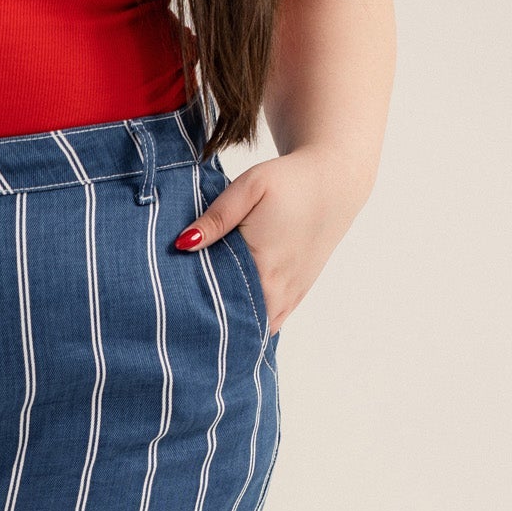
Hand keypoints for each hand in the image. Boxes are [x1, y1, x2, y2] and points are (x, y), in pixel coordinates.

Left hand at [175, 146, 367, 331]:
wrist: (336, 182)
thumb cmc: (290, 182)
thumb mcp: (250, 187)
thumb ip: (216, 218)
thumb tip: (183, 244)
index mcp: (264, 266)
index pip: (221, 303)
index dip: (196, 307)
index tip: (175, 305)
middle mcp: (280, 289)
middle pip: (238, 323)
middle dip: (212, 321)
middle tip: (183, 316)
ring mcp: (291, 295)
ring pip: (256, 328)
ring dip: (234, 325)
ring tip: (206, 317)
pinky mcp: (298, 294)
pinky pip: (272, 322)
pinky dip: (253, 322)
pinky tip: (233, 315)